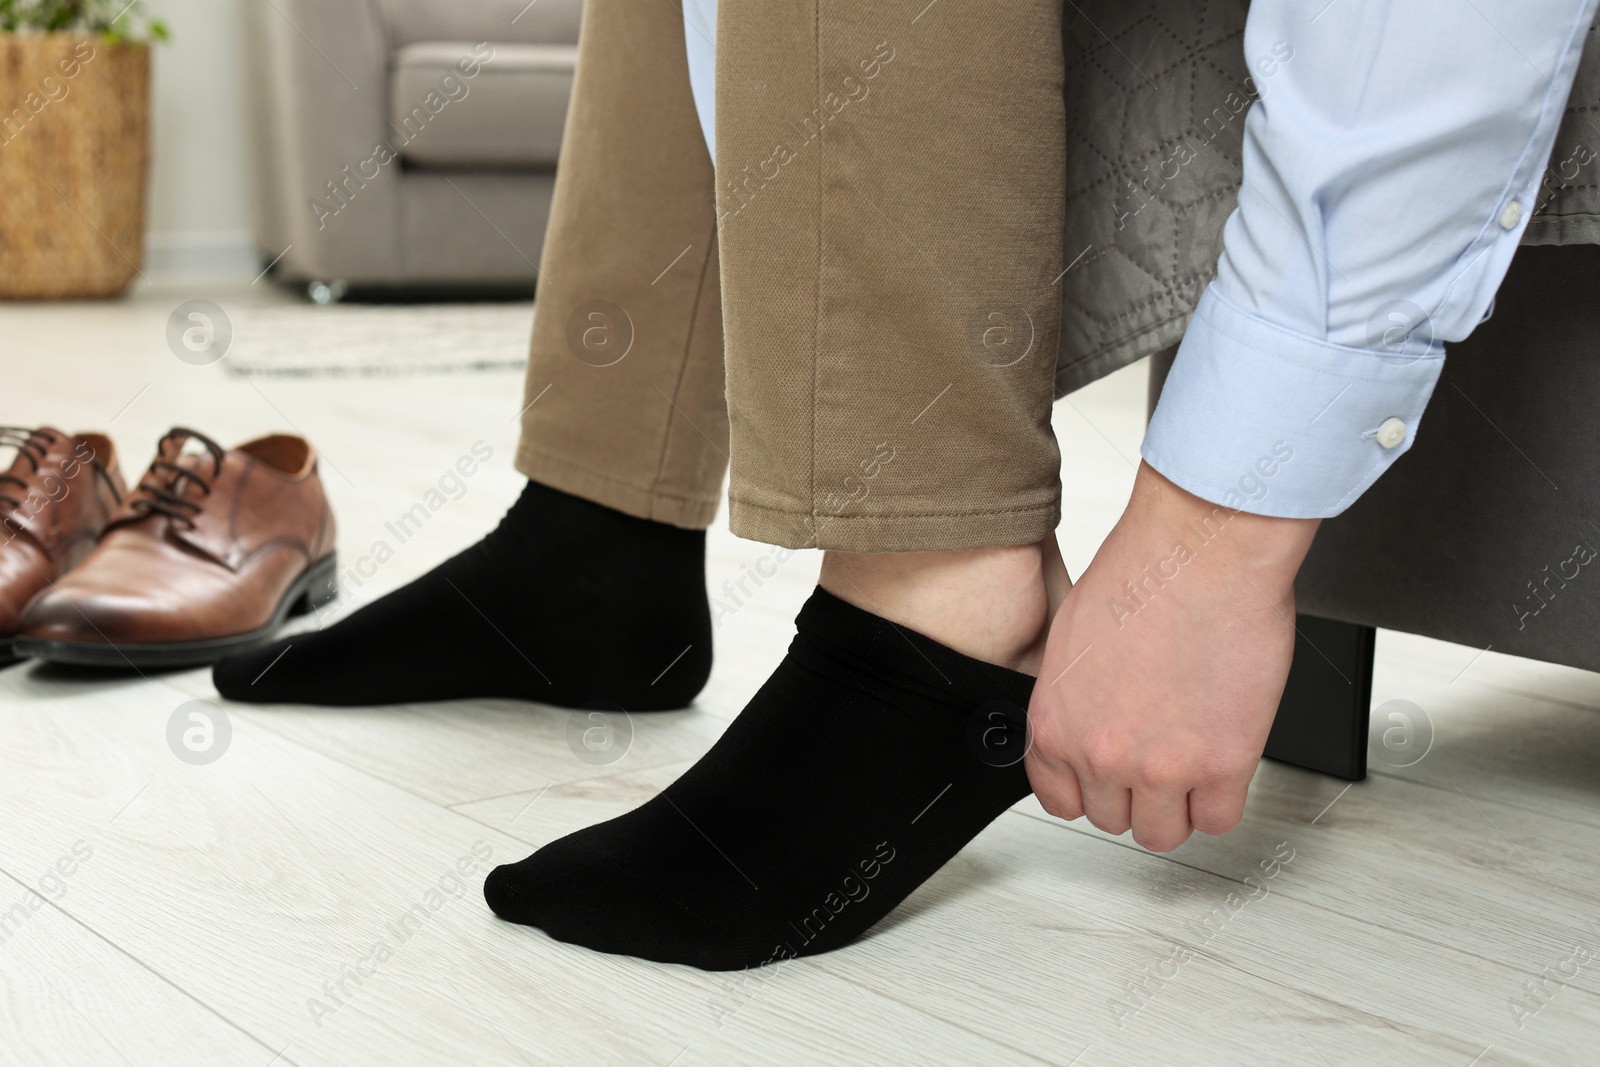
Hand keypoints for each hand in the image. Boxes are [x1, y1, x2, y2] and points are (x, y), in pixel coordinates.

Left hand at [1026, 463, 1318, 851]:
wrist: (1200, 554)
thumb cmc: (1143, 574)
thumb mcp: (1072, 639)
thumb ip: (1074, 696)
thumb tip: (1088, 718)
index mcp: (1055, 723)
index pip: (1058, 798)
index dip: (1088, 791)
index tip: (1106, 783)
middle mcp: (1099, 753)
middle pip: (1111, 819)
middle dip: (1133, 795)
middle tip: (1157, 764)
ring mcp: (1159, 766)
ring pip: (1162, 833)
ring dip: (1176, 807)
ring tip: (1191, 768)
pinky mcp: (1220, 764)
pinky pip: (1216, 820)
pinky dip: (1219, 801)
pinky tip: (1221, 768)